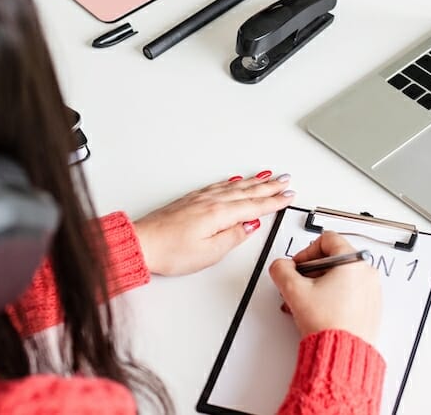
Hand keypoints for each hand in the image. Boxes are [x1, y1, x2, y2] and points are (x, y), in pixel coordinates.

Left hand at [135, 172, 293, 275]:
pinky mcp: (191, 199)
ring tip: (268, 177)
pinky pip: (220, 185)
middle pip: (248, 192)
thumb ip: (233, 237)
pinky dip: (233, 181)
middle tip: (285, 180)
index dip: (274, 202)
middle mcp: (211, 201)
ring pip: (235, 186)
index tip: (288, 197)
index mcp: (219, 214)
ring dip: (254, 181)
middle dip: (270, 186)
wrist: (141, 242)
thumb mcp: (209, 253)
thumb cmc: (170, 250)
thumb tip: (250, 225)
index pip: (255, 206)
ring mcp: (200, 198)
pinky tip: (235, 180)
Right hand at [269, 232, 381, 345]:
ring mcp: (371, 291)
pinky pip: (349, 292)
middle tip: (300, 286)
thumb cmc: (328, 324)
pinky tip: (319, 311)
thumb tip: (281, 266)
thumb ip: (282, 270)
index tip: (298, 266)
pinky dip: (333, 297)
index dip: (306, 251)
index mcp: (353, 262)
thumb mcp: (295, 291)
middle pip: (334, 259)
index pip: (327, 239)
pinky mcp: (370, 307)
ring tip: (307, 302)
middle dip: (311, 272)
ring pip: (341, 277)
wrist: (342, 353)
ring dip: (319, 286)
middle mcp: (367, 273)